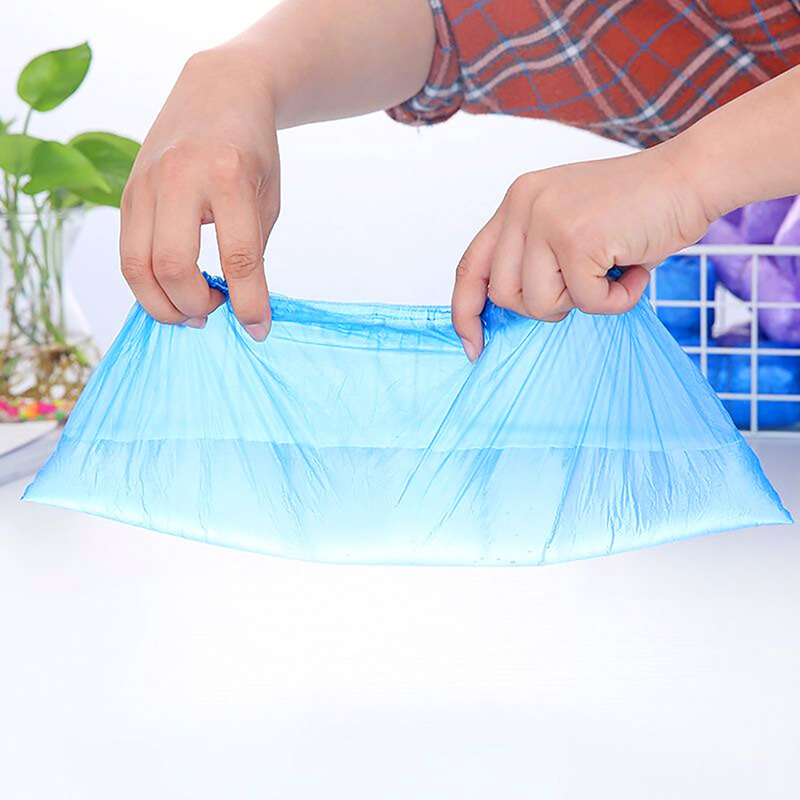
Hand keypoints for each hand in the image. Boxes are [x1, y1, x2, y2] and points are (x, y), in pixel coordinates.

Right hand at [119, 45, 279, 339]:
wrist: (218, 91)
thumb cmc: (252, 150)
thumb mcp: (268, 198)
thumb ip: (252, 251)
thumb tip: (239, 309)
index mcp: (228, 177)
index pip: (238, 257)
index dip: (249, 304)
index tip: (257, 329)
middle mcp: (180, 177)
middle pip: (172, 266)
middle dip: (193, 305)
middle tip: (214, 312)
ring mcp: (145, 183)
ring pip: (136, 266)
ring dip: (162, 304)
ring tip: (191, 311)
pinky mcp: (126, 193)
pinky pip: (127, 254)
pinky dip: (147, 284)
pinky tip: (172, 290)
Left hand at [451, 145, 712, 360]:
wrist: (692, 177)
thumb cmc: (637, 209)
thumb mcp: (569, 224)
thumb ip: (535, 256)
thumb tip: (512, 309)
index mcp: (516, 201)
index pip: (470, 266)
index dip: (466, 312)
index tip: (473, 345)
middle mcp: (523, 204)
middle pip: (504, 295)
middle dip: (548, 305)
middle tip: (588, 280)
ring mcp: (547, 219)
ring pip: (540, 304)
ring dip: (583, 301)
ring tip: (613, 269)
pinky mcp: (577, 238)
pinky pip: (587, 303)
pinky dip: (617, 299)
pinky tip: (636, 268)